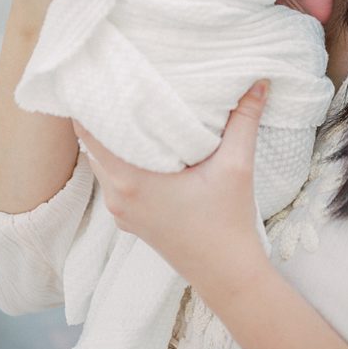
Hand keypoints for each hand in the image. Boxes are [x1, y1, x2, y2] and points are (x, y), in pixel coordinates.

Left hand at [73, 80, 270, 298]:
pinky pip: (113, 177)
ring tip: (128, 102)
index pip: (88, 131)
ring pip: (102, 160)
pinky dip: (120, 155)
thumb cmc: (228, 223)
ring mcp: (120, 209)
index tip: (98, 73)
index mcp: (130, 180)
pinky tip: (140, 139)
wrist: (228, 276)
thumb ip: (244, 119)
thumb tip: (258, 80)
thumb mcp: (237, 166)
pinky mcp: (130, 217)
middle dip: (102, 111)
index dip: (89, 100)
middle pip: (92, 142)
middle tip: (115, 78)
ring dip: (111, 134)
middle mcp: (116, 195)